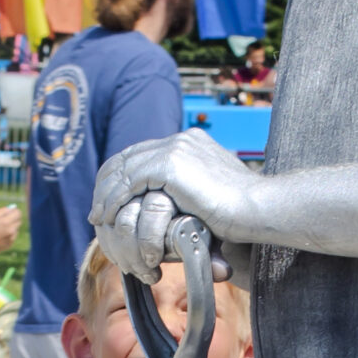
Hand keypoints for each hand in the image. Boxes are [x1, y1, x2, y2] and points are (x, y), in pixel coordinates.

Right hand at [0, 203, 21, 258]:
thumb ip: (2, 211)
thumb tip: (12, 208)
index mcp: (6, 222)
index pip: (18, 213)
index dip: (15, 211)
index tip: (11, 212)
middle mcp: (11, 230)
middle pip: (19, 220)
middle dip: (14, 219)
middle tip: (6, 220)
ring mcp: (11, 238)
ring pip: (16, 228)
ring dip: (11, 227)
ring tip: (1, 229)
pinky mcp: (10, 244)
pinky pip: (13, 236)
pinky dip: (9, 234)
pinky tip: (0, 236)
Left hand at [91, 131, 259, 282]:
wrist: (260, 209)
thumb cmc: (242, 213)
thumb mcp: (209, 195)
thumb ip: (187, 191)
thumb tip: (171, 204)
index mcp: (189, 142)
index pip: (141, 154)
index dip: (120, 178)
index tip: (108, 202)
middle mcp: (181, 139)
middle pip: (127, 157)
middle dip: (107, 185)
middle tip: (97, 212)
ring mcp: (177, 148)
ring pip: (124, 168)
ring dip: (107, 195)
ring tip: (98, 218)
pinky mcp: (172, 163)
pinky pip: (130, 180)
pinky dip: (115, 199)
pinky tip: (108, 216)